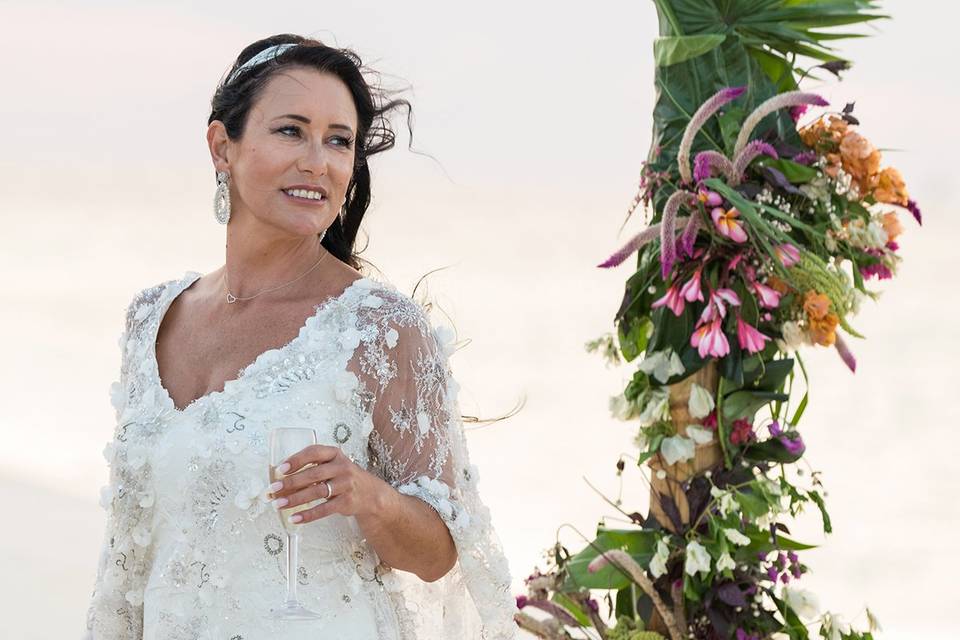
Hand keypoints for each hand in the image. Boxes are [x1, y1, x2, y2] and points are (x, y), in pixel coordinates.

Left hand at [267, 445, 383, 524]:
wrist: (370, 493)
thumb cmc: (343, 477)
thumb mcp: (332, 466)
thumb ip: (311, 469)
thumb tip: (280, 481)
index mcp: (335, 454)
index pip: (314, 452)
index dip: (297, 459)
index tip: (281, 468)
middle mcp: (342, 467)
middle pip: (313, 474)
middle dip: (291, 482)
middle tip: (274, 489)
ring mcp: (346, 485)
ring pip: (317, 492)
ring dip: (295, 499)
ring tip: (279, 504)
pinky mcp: (346, 502)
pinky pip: (324, 509)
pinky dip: (308, 515)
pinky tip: (295, 517)